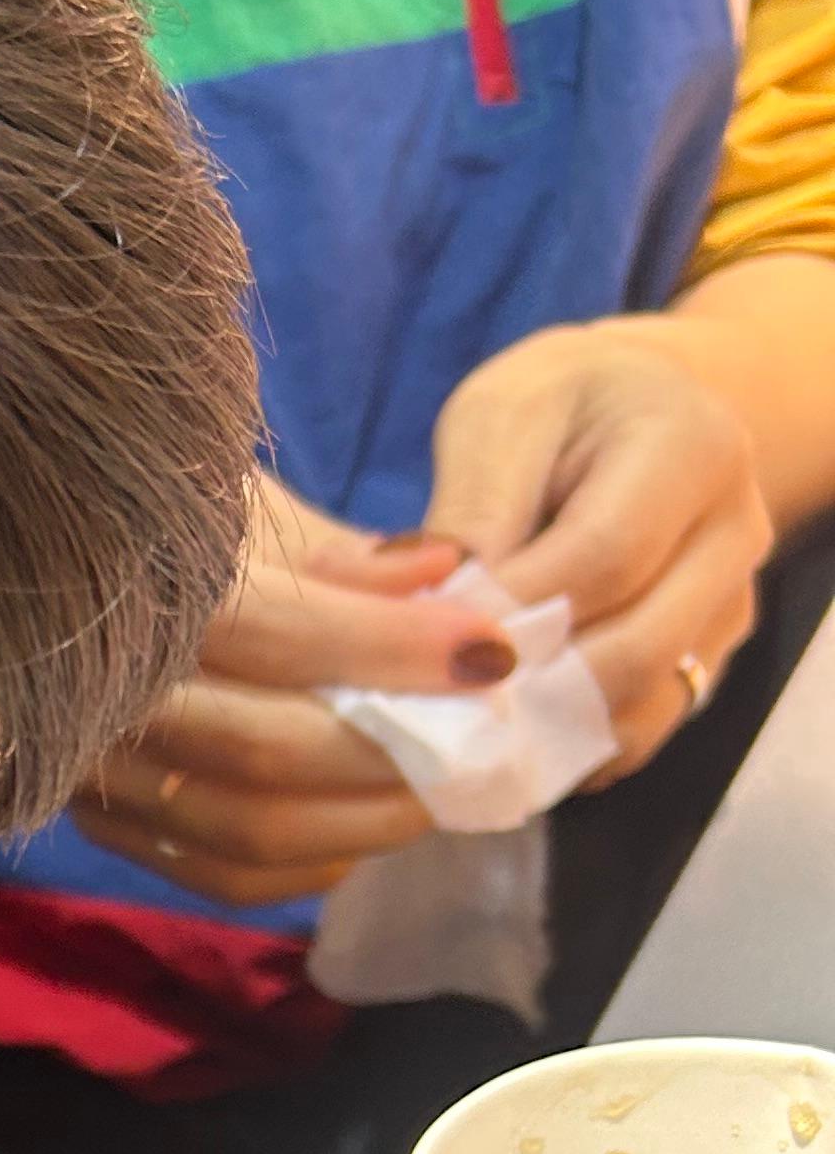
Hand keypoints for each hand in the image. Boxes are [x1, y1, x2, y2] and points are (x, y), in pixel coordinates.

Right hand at [76, 473, 481, 903]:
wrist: (37, 571)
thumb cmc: (161, 521)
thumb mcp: (249, 507)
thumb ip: (343, 555)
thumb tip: (448, 575)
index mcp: (126, 586)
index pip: (276, 634)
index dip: (396, 648)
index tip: (494, 649)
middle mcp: (96, 692)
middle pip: (264, 751)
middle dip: (395, 751)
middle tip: (485, 735)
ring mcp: (89, 770)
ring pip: (245, 829)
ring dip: (368, 818)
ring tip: (444, 783)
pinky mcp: (104, 821)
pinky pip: (221, 874)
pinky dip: (312, 865)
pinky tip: (364, 827)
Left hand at [425, 316, 769, 779]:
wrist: (630, 415)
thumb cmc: (553, 408)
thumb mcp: (499, 419)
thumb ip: (470, 513)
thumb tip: (418, 613)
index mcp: (694, 448)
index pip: (601, 559)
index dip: (505, 610)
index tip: (419, 634)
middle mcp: (735, 535)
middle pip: (633, 650)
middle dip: (520, 682)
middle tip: (424, 695)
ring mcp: (727, 608)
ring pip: (638, 709)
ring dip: (537, 729)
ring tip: (449, 719)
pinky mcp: (702, 661)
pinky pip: (635, 733)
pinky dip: (560, 746)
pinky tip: (492, 731)